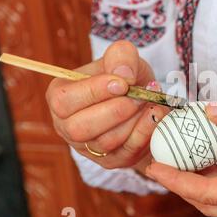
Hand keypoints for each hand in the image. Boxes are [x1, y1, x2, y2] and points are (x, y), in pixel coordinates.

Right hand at [46, 40, 168, 169]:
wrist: (145, 100)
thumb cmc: (126, 78)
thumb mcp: (124, 58)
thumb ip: (121, 56)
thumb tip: (123, 74)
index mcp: (60, 97)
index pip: (65, 100)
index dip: (94, 92)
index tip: (122, 83)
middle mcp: (68, 126)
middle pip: (80, 128)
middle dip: (116, 111)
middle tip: (140, 96)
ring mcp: (88, 148)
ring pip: (106, 142)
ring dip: (133, 121)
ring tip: (152, 102)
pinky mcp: (111, 160)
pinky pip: (126, 152)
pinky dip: (145, 132)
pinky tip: (156, 115)